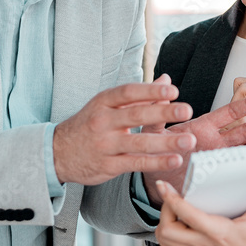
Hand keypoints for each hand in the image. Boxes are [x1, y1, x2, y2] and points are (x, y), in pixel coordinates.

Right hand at [52, 74, 197, 184]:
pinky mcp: (108, 165)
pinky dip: (156, 162)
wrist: (56, 152)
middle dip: (163, 112)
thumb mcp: (107, 105)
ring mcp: (105, 144)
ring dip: (166, 142)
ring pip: (139, 142)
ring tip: (189, 141)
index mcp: (103, 102)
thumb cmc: (88, 125)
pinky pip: (136, 163)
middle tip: (186, 110)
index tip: (173, 90)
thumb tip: (166, 79)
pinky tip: (174, 160)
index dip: (150, 91)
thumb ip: (138, 95)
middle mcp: (103, 121)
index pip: (128, 92)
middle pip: (136, 115)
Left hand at [142, 87, 245, 202]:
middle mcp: (214, 143)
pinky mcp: (214, 178)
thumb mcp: (151, 127)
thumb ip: (158, 105)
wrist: (148, 180)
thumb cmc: (150, 150)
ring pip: (244, 152)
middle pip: (245, 131)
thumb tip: (164, 78)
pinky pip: (234, 173)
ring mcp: (216, 160)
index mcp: (203, 127)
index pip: (230, 113)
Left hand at [154, 172, 245, 245]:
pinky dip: (169, 233)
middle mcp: (206, 244)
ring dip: (165, 223)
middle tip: (173, 196)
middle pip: (167, 233)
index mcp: (220, 233)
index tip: (164, 184)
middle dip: (165, 212)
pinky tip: (179, 220)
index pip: (187, 216)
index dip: (172, 200)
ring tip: (175, 207)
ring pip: (167, 242)